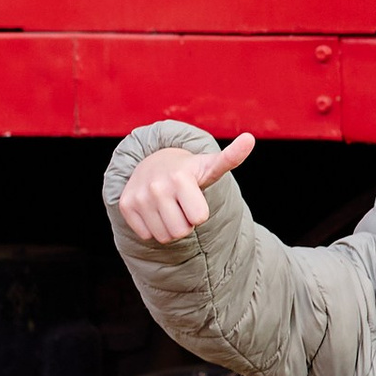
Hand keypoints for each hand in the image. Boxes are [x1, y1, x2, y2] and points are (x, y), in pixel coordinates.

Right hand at [118, 134, 253, 242]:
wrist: (154, 163)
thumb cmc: (190, 171)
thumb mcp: (211, 165)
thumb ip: (231, 157)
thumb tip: (250, 138)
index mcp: (181, 177)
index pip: (199, 219)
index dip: (199, 213)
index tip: (194, 198)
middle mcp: (156, 186)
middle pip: (181, 232)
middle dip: (185, 223)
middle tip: (182, 205)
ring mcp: (139, 196)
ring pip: (163, 237)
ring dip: (169, 228)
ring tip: (169, 207)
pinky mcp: (126, 205)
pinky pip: (146, 235)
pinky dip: (152, 227)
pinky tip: (154, 209)